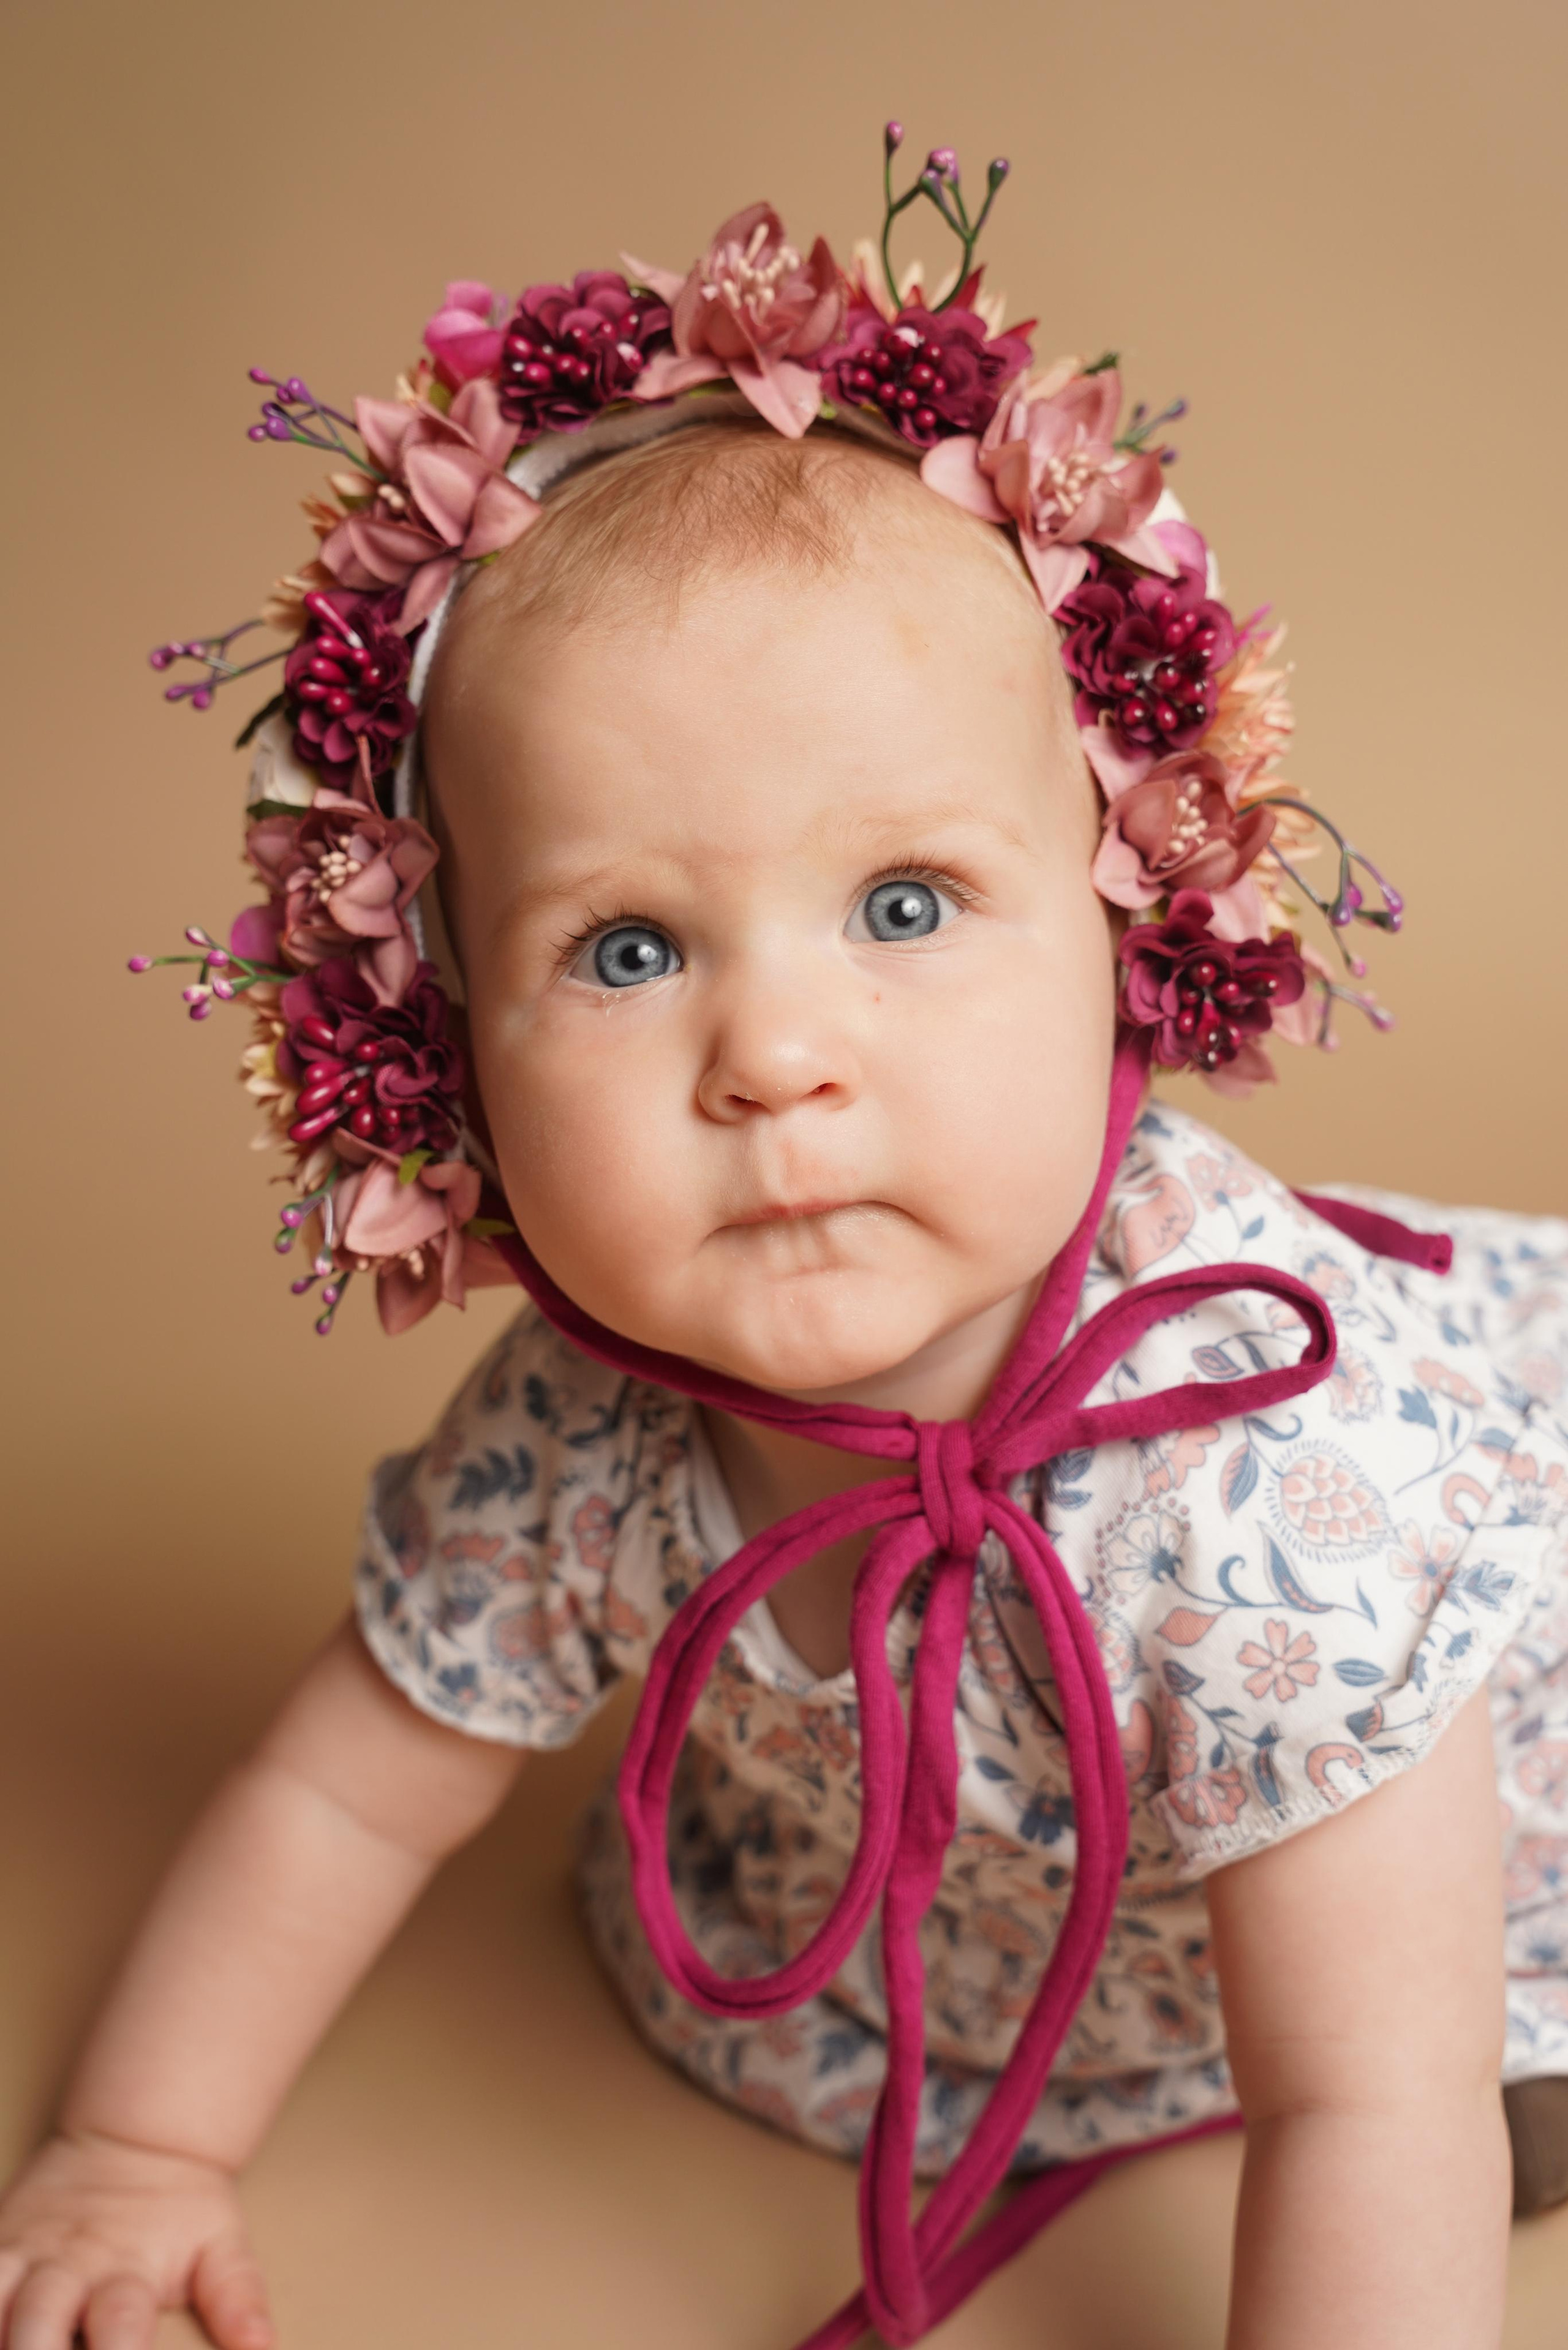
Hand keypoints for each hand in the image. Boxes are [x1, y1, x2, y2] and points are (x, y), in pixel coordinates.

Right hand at [0, 2131, 271, 2349]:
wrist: (139, 2135)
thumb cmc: (180, 2208)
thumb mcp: (221, 2246)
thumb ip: (237, 2298)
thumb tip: (263, 2346)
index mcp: (127, 2273)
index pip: (119, 2327)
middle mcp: (72, 2265)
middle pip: (39, 2318)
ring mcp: (28, 2253)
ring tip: (6, 2345)